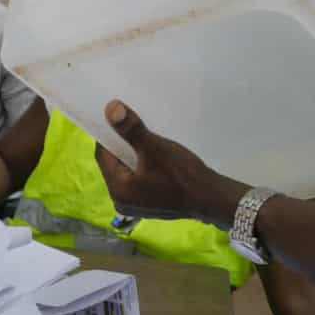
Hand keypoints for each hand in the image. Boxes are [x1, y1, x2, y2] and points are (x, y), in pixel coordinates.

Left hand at [94, 100, 245, 229]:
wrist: (212, 198)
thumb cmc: (182, 175)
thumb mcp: (155, 148)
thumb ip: (130, 129)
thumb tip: (110, 108)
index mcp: (118, 190)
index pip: (103, 156)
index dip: (107, 134)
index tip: (114, 117)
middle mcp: (122, 201)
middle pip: (114, 164)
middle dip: (121, 144)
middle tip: (129, 123)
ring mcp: (136, 205)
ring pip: (128, 171)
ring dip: (133, 154)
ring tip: (143, 135)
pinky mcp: (149, 204)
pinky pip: (139, 179)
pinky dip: (143, 165)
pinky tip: (153, 153)